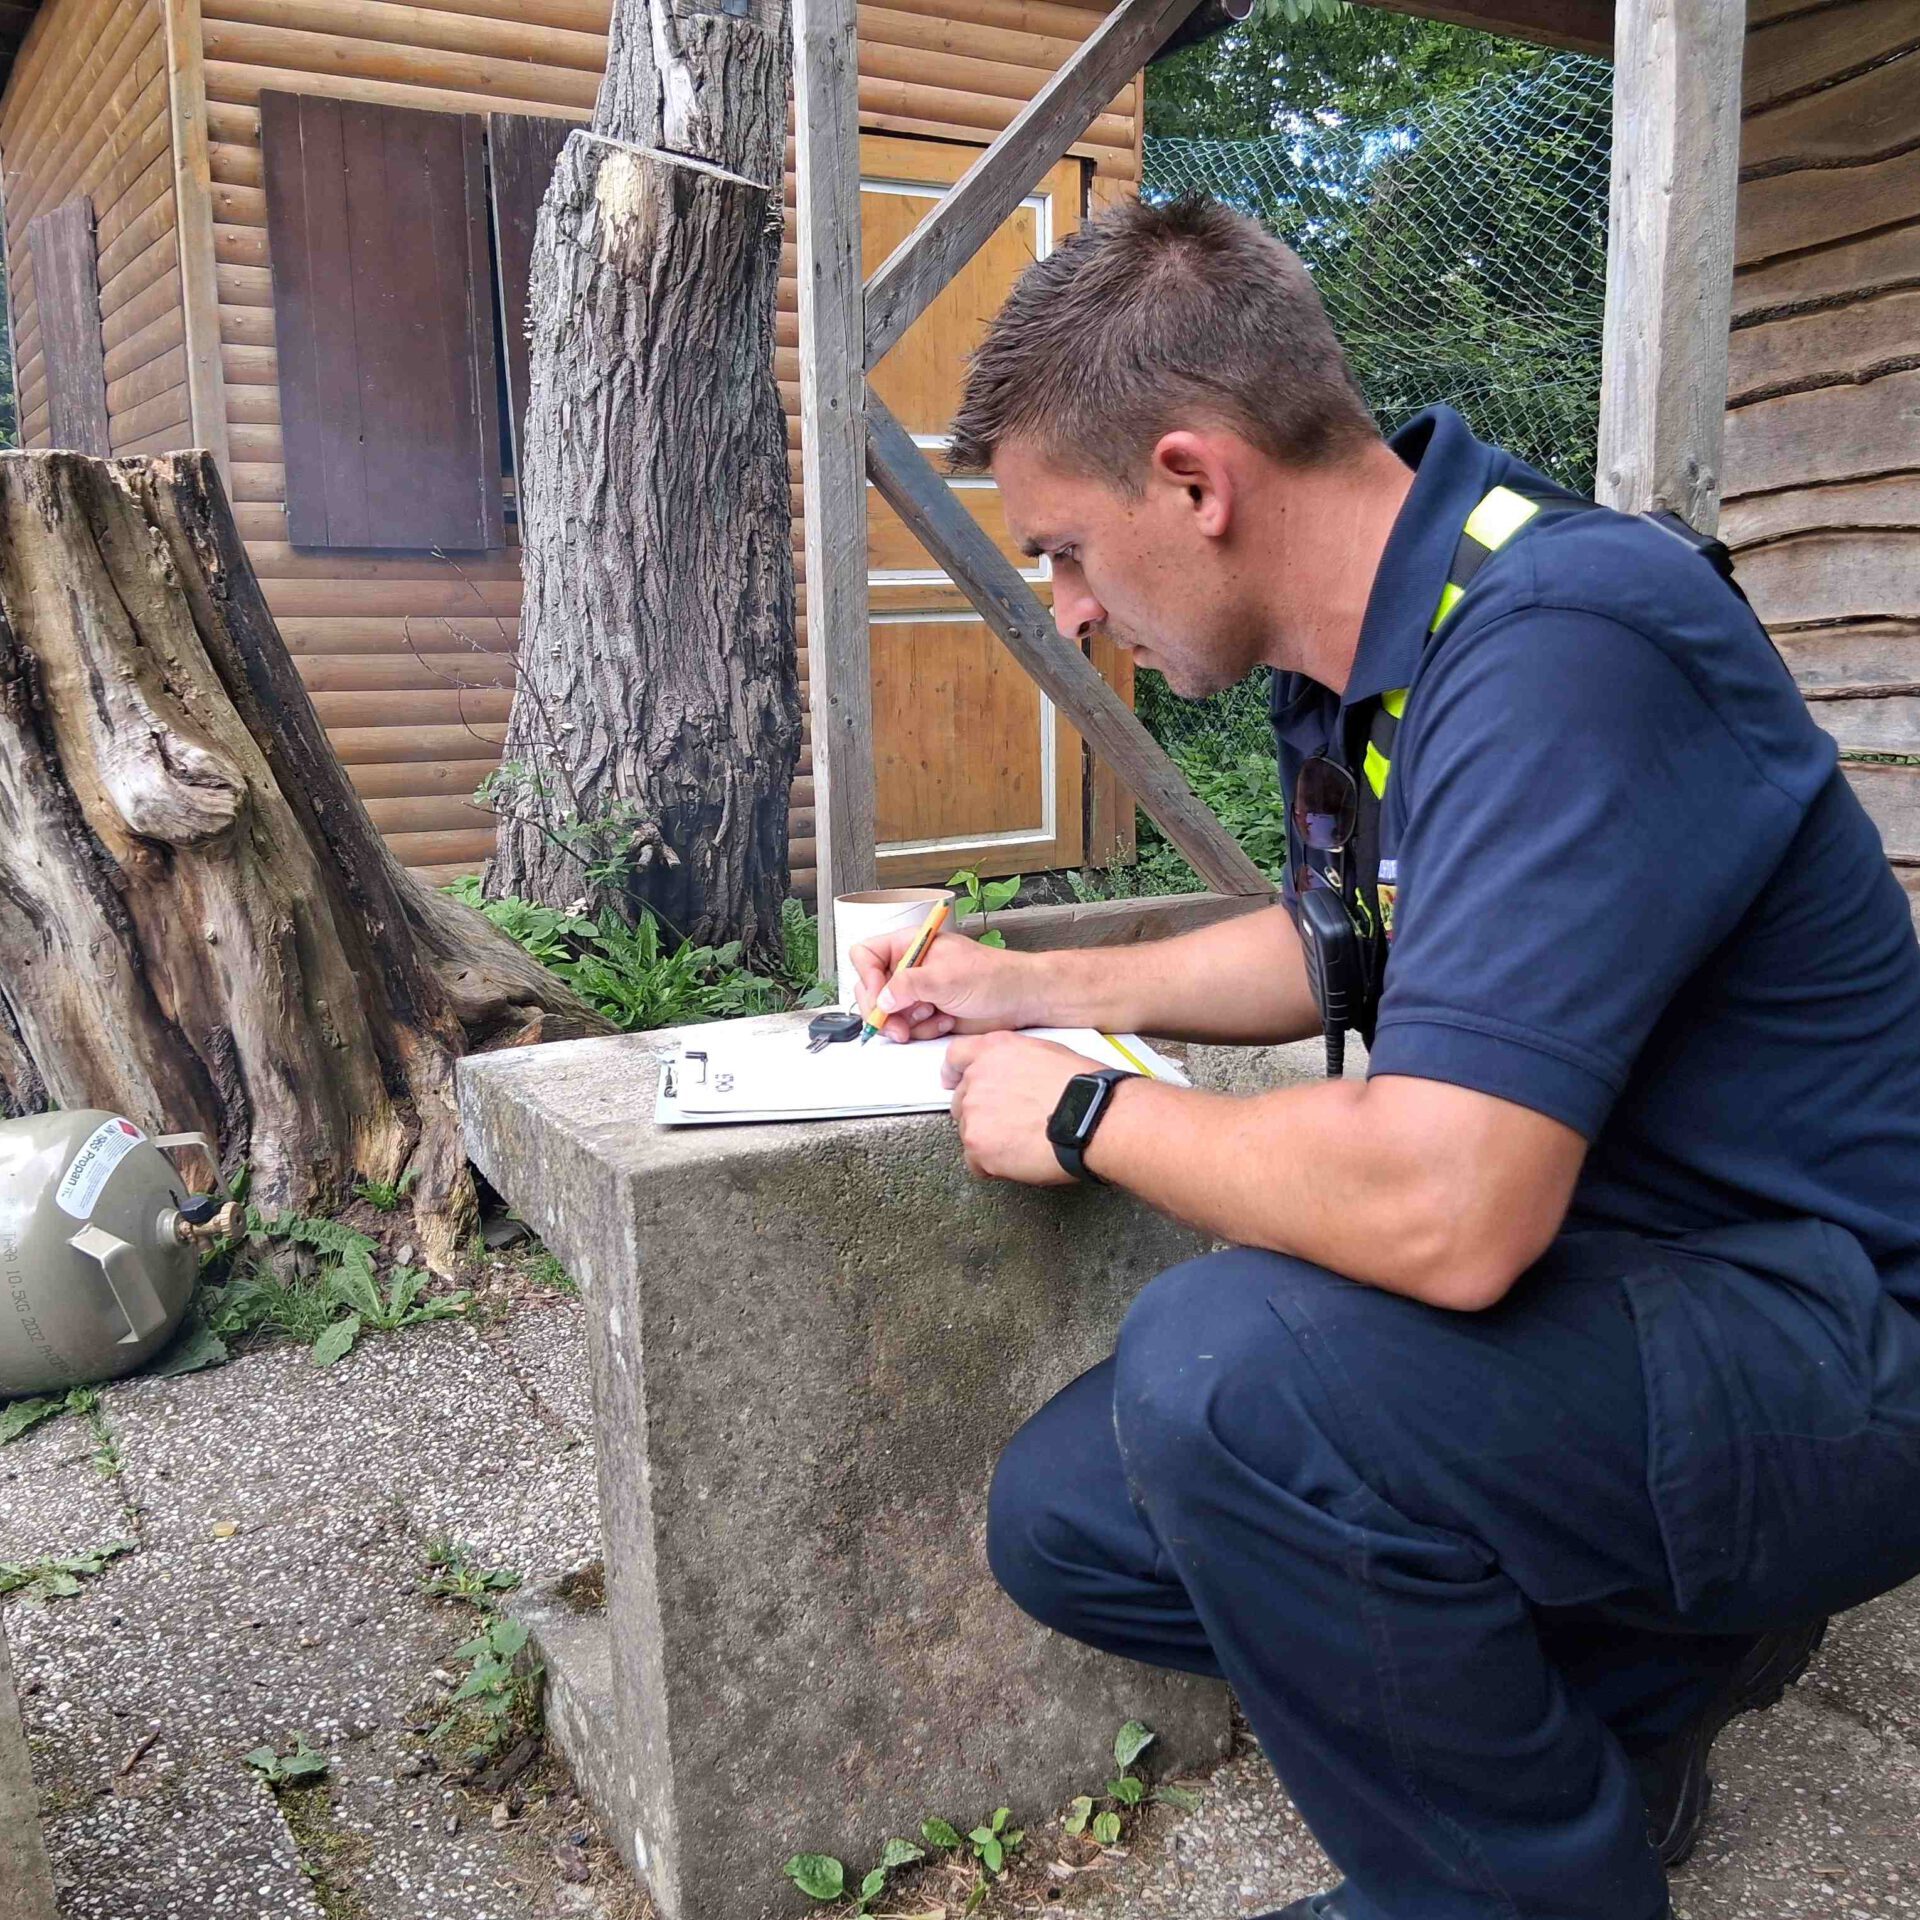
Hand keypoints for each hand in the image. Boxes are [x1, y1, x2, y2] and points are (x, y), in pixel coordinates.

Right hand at [850, 925, 1039, 1042]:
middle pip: (872, 989)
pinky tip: (944, 1022)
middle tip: (896, 1026)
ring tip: (932, 1017)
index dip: (868, 978)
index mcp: (911, 945)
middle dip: (883, 1011)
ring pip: (889, 1013)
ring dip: (907, 1023)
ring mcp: (918, 991)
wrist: (1020, 999)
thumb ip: (909, 986)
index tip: (881, 998)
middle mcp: (911, 967)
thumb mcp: (946, 977)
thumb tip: (883, 999)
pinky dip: (923, 1030)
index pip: (866, 955)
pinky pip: (909, 1027)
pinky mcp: (928, 1013)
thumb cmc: (994, 976)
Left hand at [942, 1031, 1106, 1184]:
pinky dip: (993, 1166)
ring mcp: (974, 1113)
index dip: (955, 1073)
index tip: (953, 1082)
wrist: (1092, 1117)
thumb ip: (1016, 1063)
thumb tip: (1013, 1078)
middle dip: (981, 1114)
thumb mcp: (1047, 1053)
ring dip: (990, 1140)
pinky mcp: (978, 1145)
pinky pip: (975, 1162)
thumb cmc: (1084, 1088)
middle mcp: (977, 1078)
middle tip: (1011, 1125)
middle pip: (962, 1101)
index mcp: (995, 1051)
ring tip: (1024, 1143)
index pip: (956, 1056)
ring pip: (969, 1133)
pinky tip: (1019, 1159)